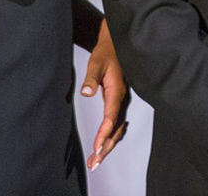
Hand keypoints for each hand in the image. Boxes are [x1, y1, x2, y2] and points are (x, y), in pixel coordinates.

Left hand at [79, 21, 129, 169]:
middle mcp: (121, 99)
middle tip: (94, 163)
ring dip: (108, 145)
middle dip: (106, 148)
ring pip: (118, 129)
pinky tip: (104, 146)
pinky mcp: (118, 102)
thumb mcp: (95, 63)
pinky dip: (111, 137)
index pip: (111, 117)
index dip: (104, 134)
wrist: (115, 44)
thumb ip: (91, 78)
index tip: (96, 148)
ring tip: (96, 160)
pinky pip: (117, 124)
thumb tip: (86, 92)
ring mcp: (121, 101)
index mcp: (117, 91)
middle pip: (116, 129)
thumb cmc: (105, 53)